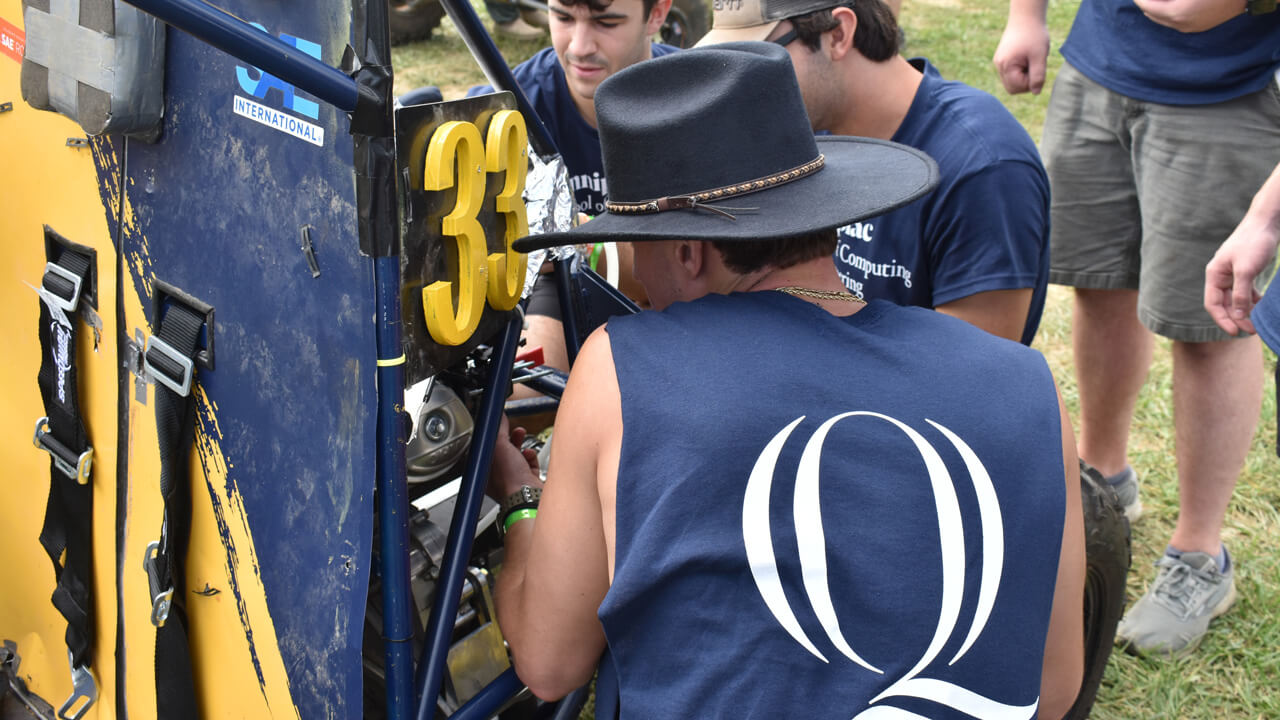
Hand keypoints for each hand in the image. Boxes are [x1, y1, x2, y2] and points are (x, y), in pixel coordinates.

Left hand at [487, 414, 541, 500]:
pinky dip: (530, 457)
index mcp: (482, 471)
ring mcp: (511, 479)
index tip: (496, 426)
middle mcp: (495, 476)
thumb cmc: (509, 479)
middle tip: (512, 430)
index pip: (484, 449)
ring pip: (515, 456)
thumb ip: (499, 429)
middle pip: (501, 451)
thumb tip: (497, 417)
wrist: (528, 495)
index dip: (491, 436)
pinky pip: (528, 463)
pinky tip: (529, 454)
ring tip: (522, 438)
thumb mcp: (500, 446)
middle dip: (508, 438)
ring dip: (520, 445)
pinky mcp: (526, 480)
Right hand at [993, 14, 1049, 94]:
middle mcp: (999, 66)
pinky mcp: (1002, 59)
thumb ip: (1038, 76)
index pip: (1017, 88)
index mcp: (1006, 66)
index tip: (1038, 68)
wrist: (1026, 17)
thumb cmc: (1034, 35)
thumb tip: (1036, 93)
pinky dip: (1020, 70)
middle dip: (1026, 82)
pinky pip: (1010, 73)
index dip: (1031, 83)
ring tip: (1031, 60)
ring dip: (1023, 76)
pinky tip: (1026, 58)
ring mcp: (999, 63)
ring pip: (1011, 81)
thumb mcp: (1039, 57)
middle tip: (1035, 66)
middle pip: (1012, 88)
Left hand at [1132, 0, 1245, 31]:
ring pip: (1161, 19)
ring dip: (1154, 8)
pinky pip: (1174, 21)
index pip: (1146, 6)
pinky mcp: (1198, 28)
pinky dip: (1165, 12)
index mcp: (1176, 13)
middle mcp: (1180, 25)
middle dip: (1145, 3)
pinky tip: (1166, 2)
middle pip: (1151, 15)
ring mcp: (1189, 28)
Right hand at [1204, 217, 1279, 335]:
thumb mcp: (1246, 271)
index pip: (1213, 304)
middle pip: (1225, 304)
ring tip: (1258, 323)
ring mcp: (1233, 274)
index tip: (1235, 332)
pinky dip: (1253, 301)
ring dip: (1246, 312)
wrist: (1267, 222)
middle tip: (1252, 331)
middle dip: (1237, 318)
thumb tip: (1238, 316)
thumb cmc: (1253, 243)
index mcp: (1215, 275)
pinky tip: (1262, 307)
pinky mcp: (1246, 272)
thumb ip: (1241, 294)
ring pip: (1236, 299)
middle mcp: (1221, 276)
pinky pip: (1246, 292)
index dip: (1222, 320)